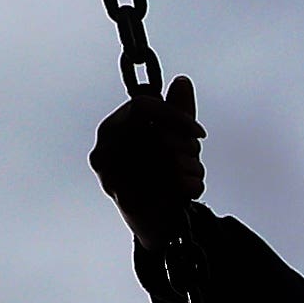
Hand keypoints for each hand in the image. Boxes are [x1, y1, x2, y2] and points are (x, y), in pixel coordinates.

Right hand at [91, 77, 203, 239]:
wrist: (155, 222)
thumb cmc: (161, 173)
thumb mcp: (173, 138)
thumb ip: (178, 111)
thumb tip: (182, 81)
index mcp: (110, 129)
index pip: (142, 105)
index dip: (175, 115)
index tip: (200, 132)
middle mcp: (103, 151)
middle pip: (159, 133)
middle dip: (187, 146)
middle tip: (194, 157)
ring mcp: (111, 177)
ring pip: (169, 160)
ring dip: (192, 168)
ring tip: (190, 176)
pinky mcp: (128, 201)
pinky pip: (173, 186)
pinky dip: (191, 187)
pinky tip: (188, 191)